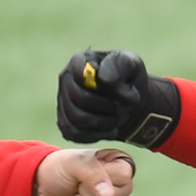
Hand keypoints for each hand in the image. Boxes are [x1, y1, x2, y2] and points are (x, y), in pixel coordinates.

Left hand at [35, 147, 134, 195]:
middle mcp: (121, 189)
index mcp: (120, 166)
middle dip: (87, 194)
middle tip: (78, 186)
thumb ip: (92, 173)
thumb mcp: (74, 162)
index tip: (86, 172)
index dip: (100, 177)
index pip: (124, 176)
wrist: (42, 188)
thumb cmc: (62, 169)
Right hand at [56, 49, 180, 146]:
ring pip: (77, 118)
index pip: (83, 75)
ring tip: (118, 119)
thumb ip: (120, 64)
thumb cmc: (129, 79)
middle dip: (108, 107)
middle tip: (125, 108)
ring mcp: (63, 101)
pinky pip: (73, 133)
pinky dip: (95, 135)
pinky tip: (111, 130)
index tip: (129, 93)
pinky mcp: (65, 122)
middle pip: (80, 98)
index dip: (106, 88)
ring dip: (103, 122)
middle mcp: (66, 79)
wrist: (129, 103)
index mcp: (79, 61)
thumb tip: (103, 79)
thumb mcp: (132, 65)